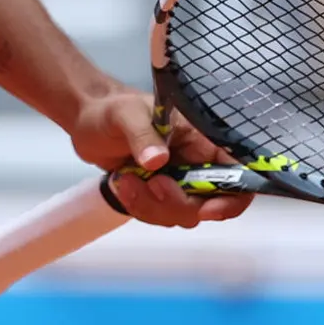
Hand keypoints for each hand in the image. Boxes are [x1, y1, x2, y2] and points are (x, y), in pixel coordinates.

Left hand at [69, 81, 252, 228]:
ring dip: (152, 205)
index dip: (232, 198)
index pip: (237, 174)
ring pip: (181, 214)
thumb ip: (143, 134)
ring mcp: (176, 182)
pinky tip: (121, 184)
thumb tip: (158, 160)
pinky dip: (139, 206)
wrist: (86, 121)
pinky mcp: (156, 194)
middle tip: (152, 184)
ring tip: (126, 179)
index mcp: (202, 141)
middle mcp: (195, 165)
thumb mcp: (126, 115)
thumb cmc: (111, 109)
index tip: (206, 209)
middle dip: (177, 202)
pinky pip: (158, 215)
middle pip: (207, 203)